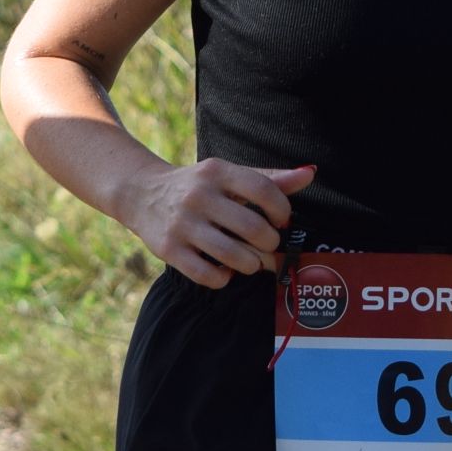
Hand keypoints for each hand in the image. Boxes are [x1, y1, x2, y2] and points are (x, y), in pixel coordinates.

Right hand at [123, 159, 314, 287]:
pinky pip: (209, 276)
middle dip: (270, 243)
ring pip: (234, 256)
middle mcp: (199, 195)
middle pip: (253, 228)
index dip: (282, 210)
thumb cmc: (198, 186)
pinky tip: (225, 270)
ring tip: (250, 261)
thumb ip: (269, 178)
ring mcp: (182, 224)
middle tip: (267, 245)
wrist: (141, 193)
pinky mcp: (169, 249)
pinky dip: (225, 278)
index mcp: (217, 172)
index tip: (281, 220)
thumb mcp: (228, 175)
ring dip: (252, 264)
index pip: (264, 191)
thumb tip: (310, 174)